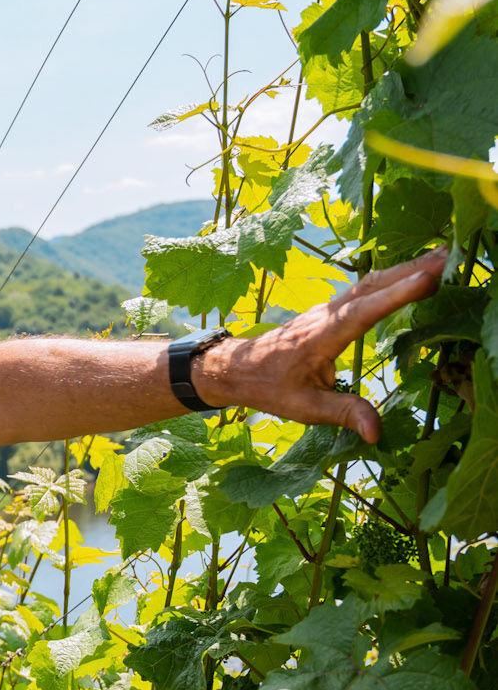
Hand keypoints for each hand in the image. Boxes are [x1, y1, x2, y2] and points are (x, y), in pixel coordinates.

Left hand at [191, 250, 445, 443]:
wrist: (237, 368)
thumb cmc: (268, 387)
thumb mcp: (304, 408)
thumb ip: (343, 414)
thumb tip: (376, 433)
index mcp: (323, 335)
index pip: (366, 310)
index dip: (399, 294)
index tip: (430, 278)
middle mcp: (328, 314)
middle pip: (374, 285)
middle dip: (413, 270)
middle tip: (452, 256)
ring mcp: (329, 308)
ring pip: (371, 281)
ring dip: (406, 268)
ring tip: (444, 257)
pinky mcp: (332, 310)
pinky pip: (366, 287)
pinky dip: (392, 277)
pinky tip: (412, 272)